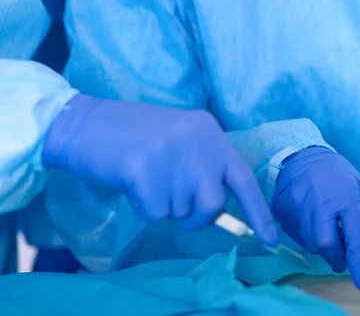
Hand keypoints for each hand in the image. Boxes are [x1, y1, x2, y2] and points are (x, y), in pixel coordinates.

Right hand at [43, 94, 277, 245]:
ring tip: (145, 177)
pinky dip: (141, 206)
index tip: (271, 240)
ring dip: (162, 205)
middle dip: (192, 215)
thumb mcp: (178, 140)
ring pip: (181, 211)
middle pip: (212, 204)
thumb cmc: (132, 136)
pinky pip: (154, 213)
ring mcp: (172, 151)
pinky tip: (130, 180)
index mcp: (209, 131)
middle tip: (167, 197)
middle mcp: (197, 139)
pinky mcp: (145, 167)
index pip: (243, 177)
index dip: (258, 211)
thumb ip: (201, 166)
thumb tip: (215, 207)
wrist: (85, 122)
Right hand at [273, 147, 359, 288]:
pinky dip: (308, 236)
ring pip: (310, 244)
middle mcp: (320, 203)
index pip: (354, 237)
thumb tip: (357, 248)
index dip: (359, 262)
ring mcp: (298, 207)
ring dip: (322, 246)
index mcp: (345, 197)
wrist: (301, 156)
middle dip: (335, 256)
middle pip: (324, 245)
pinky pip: (297, 236)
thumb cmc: (337, 173)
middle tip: (341, 254)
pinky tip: (311, 220)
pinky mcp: (283, 211)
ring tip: (326, 227)